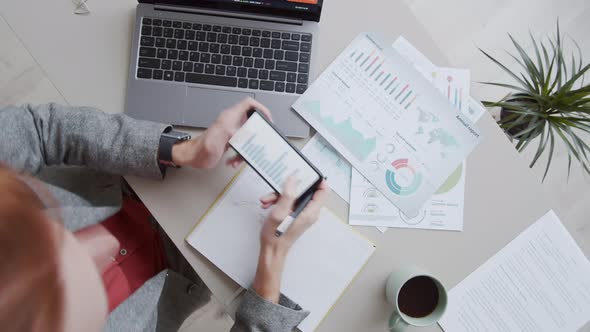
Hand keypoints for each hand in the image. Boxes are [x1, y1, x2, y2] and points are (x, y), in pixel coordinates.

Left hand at [171, 97, 271, 168]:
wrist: (192, 157)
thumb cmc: (200, 150)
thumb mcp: (216, 140)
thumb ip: (229, 131)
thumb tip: (243, 129)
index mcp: (229, 118)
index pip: (249, 104)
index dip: (261, 109)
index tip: (268, 119)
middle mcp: (231, 122)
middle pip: (253, 122)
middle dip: (257, 135)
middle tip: (259, 143)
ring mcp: (231, 130)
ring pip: (249, 136)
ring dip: (248, 148)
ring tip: (241, 157)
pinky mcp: (230, 139)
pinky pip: (243, 145)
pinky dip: (241, 154)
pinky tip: (234, 160)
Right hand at [252, 179, 328, 302]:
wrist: (271, 251)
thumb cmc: (276, 236)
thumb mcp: (279, 213)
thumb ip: (287, 195)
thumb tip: (294, 179)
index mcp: (310, 212)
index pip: (324, 190)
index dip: (317, 179)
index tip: (305, 171)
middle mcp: (309, 212)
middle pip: (306, 191)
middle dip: (290, 186)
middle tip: (279, 184)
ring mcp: (302, 213)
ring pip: (295, 195)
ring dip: (280, 194)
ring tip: (267, 200)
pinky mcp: (295, 215)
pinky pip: (290, 202)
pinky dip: (279, 201)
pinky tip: (267, 204)